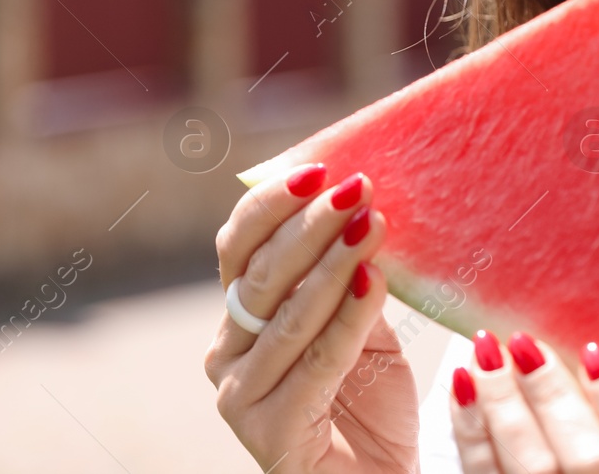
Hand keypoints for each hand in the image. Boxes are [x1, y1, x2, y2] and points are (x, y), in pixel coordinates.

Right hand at [205, 165, 417, 473]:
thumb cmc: (369, 400)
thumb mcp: (359, 322)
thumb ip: (348, 274)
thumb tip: (365, 201)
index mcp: (238, 316)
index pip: (238, 246)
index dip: (271, 203)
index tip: (318, 168)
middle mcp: (226, 352)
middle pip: (260, 274)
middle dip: (310, 225)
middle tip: (356, 188)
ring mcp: (239, 394)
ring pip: (286, 315)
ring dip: (332, 264)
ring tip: (372, 225)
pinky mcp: (267, 430)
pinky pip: (315, 362)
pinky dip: (347, 319)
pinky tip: (372, 282)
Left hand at [451, 331, 598, 473]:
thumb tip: (598, 350)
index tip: (597, 354)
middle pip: (587, 458)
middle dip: (552, 394)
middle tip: (524, 344)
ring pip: (530, 464)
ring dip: (504, 401)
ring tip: (488, 350)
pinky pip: (482, 473)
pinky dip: (471, 427)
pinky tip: (465, 383)